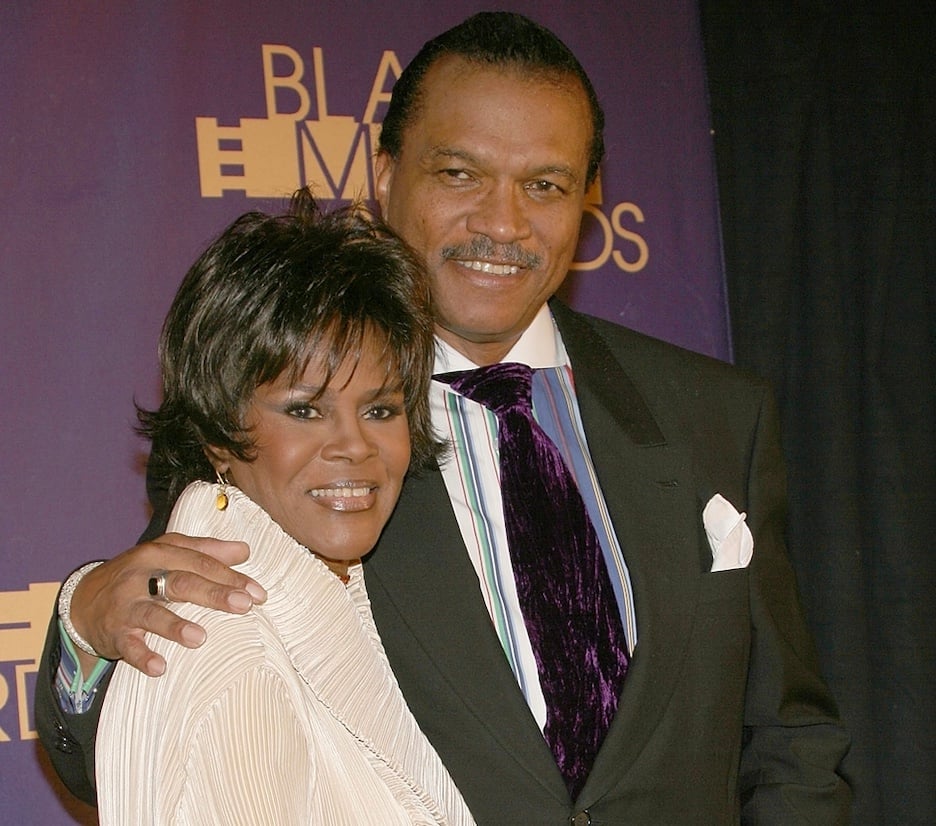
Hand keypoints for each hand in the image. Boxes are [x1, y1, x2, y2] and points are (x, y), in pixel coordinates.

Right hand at [68, 533, 266, 676]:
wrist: (84, 598)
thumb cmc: (140, 574)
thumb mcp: (168, 553)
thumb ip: (206, 550)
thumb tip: (245, 551)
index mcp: (160, 553)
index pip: (201, 563)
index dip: (231, 577)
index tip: (259, 593)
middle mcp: (142, 576)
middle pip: (182, 583)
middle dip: (214, 594)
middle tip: (244, 606)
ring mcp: (126, 605)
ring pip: (152, 614)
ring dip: (175, 626)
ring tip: (200, 638)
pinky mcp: (114, 632)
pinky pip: (128, 645)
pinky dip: (142, 656)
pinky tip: (159, 667)